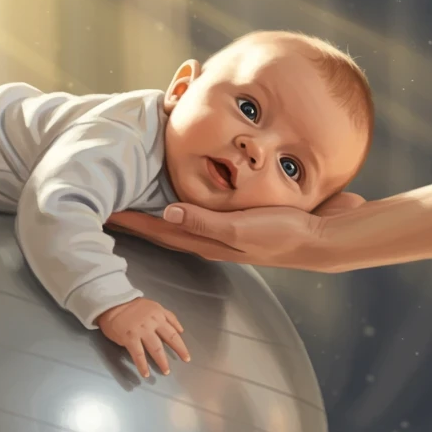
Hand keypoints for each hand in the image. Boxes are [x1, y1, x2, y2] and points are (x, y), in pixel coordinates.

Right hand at [95, 297, 191, 377]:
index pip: (173, 331)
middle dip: (178, 351)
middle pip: (169, 339)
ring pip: (156, 348)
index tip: (186, 356)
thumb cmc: (132, 306)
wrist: (111, 303)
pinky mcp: (129, 338)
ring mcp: (141, 331)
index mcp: (159, 314)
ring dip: (162, 361)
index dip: (181, 345)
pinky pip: (138, 355)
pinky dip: (142, 365)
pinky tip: (145, 374)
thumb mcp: (153, 306)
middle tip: (184, 361)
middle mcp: (153, 322)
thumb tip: (180, 330)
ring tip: (165, 371)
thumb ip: (167, 316)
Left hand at [105, 192, 365, 270]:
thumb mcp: (240, 227)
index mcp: (207, 241)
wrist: (325, 238)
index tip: (106, 212)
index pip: (159, 230)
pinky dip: (188, 201)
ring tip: (139, 196)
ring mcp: (226, 230)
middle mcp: (212, 238)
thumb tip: (166, 212)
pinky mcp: (242, 218)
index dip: (131, 221)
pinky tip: (188, 189)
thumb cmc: (284, 234)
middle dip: (137, 217)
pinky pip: (204, 209)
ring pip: (183, 219)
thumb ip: (204, 220)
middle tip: (112, 203)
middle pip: (164, 227)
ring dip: (159, 210)